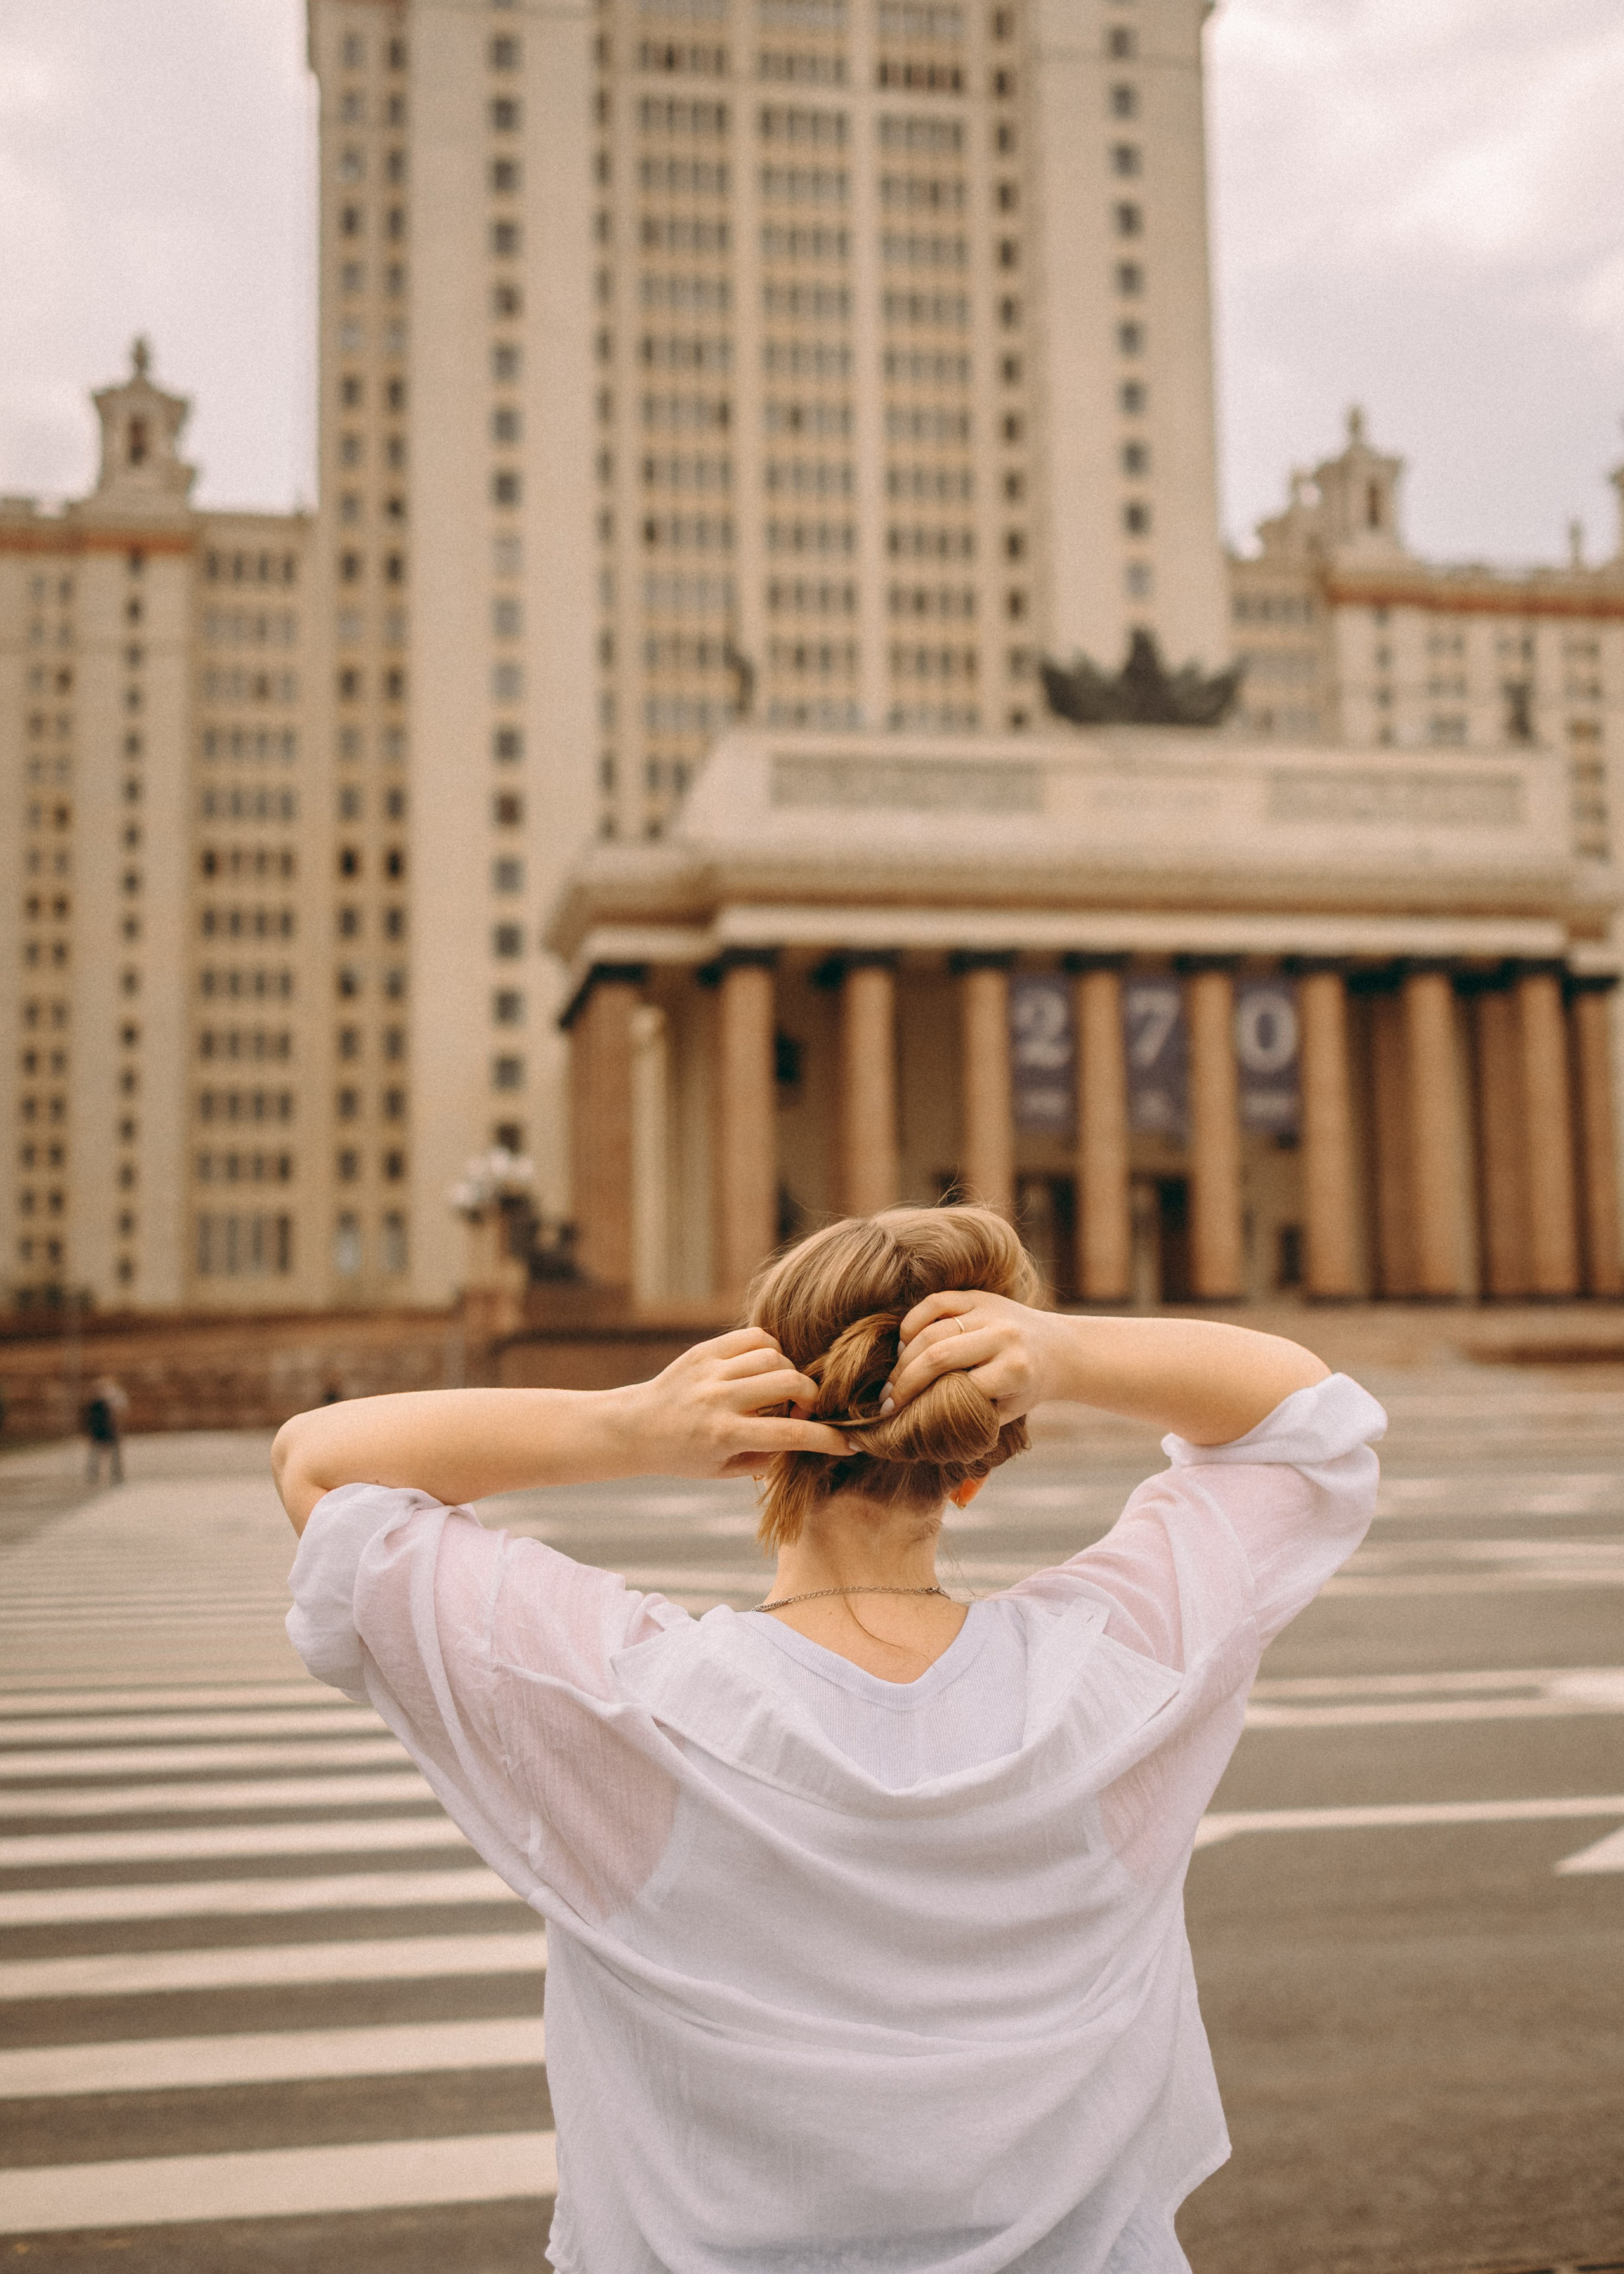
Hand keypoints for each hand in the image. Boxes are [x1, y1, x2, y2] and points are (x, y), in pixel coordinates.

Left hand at [621, 1328, 851, 1478]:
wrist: (636, 1427)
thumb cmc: (683, 1455)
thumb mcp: (723, 1470)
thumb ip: (767, 1458)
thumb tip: (808, 1440)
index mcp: (723, 1435)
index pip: (789, 1434)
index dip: (826, 1439)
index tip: (847, 1442)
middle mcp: (718, 1399)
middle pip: (789, 1383)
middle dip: (812, 1398)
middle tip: (805, 1411)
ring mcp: (711, 1370)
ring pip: (774, 1356)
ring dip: (789, 1374)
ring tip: (780, 1391)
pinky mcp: (705, 1350)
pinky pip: (754, 1337)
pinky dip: (770, 1350)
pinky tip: (764, 1368)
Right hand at [885, 1291, 1066, 1423]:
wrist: (1055, 1349)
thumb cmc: (1025, 1388)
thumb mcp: (1006, 1412)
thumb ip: (970, 1419)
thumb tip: (920, 1431)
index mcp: (1015, 1369)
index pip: (956, 1387)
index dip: (920, 1403)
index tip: (897, 1416)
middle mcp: (1003, 1336)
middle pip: (937, 1356)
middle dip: (904, 1381)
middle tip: (886, 1400)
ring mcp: (990, 1311)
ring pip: (931, 1329)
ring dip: (903, 1357)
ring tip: (892, 1379)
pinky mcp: (978, 1296)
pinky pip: (935, 1303)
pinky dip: (913, 1322)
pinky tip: (903, 1344)